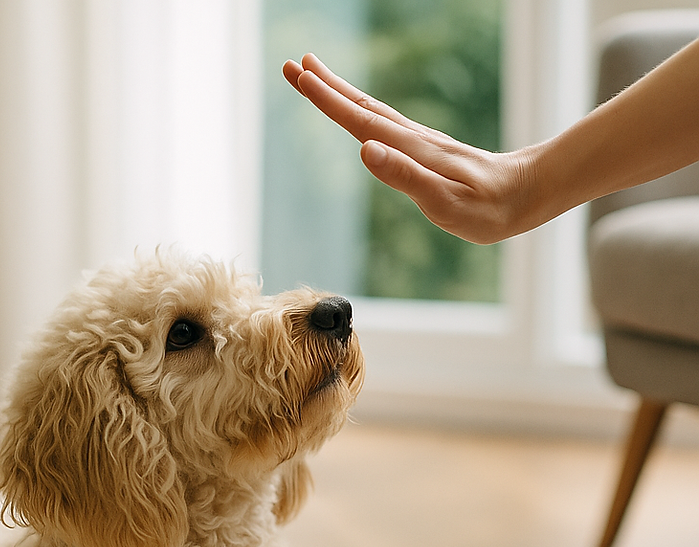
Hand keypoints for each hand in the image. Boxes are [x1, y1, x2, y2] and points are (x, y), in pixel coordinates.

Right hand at [282, 54, 534, 243]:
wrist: (527, 194)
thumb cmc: (487, 209)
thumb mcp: (444, 203)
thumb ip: (404, 176)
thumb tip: (364, 150)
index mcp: (410, 150)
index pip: (359, 121)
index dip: (327, 100)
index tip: (300, 76)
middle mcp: (411, 139)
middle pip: (360, 107)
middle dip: (325, 86)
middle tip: (292, 64)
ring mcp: (418, 143)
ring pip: (370, 111)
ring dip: (340, 94)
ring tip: (314, 76)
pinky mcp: (425, 151)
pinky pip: (383, 124)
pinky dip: (361, 112)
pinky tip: (357, 113)